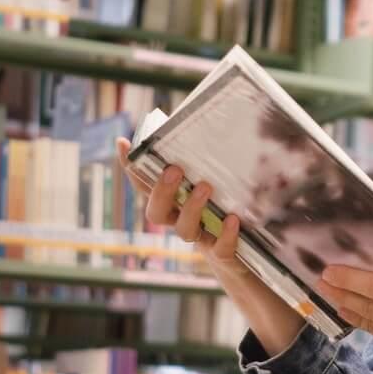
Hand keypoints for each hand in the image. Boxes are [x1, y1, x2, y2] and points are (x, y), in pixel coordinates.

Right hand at [116, 136, 254, 286]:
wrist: (248, 251)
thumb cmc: (226, 204)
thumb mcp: (216, 177)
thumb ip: (205, 156)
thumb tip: (197, 120)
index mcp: (173, 201)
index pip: (145, 185)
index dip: (132, 167)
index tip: (124, 144)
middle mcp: (179, 220)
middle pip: (157, 212)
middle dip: (162, 191)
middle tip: (173, 170)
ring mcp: (200, 238)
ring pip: (185, 230)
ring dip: (192, 208)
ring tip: (206, 187)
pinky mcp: (222, 253)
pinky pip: (220, 248)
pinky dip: (225, 235)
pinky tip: (232, 219)